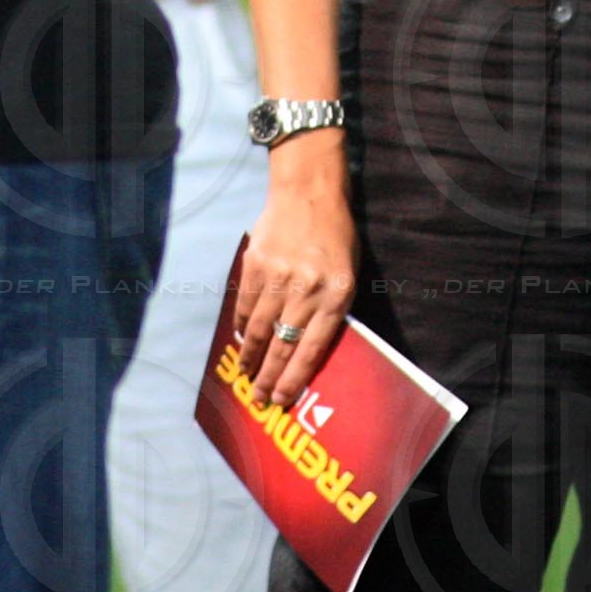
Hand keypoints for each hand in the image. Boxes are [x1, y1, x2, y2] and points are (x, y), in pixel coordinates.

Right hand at [236, 160, 356, 407]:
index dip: (294, 378)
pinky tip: (243, 339)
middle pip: (282, 345)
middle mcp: (306, 289)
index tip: (281, 399)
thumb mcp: (348, 274)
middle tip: (258, 399)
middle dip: (268, 377)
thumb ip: (331, 310)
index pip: (312, 349)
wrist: (308, 192)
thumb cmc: (335, 237)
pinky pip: (245, 305)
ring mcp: (278, 276)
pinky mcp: (255, 264)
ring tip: (246, 374)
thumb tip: (304, 350)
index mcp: (336, 295)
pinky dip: (243, 326)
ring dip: (251, 357)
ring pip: (259, 329)